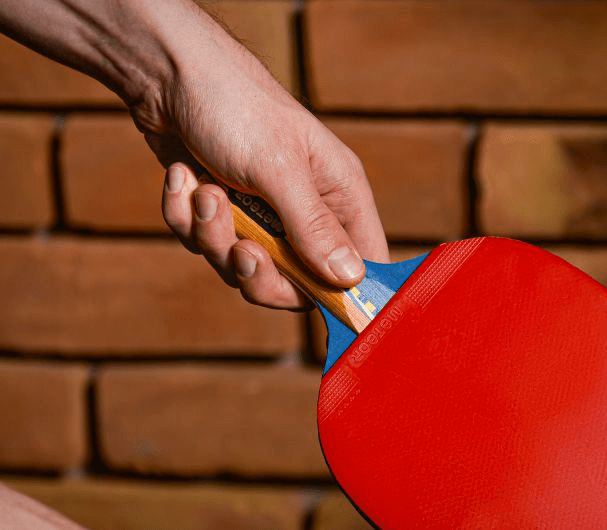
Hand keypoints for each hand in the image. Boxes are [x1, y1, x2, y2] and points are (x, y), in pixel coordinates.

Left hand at [134, 17, 386, 308]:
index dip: (343, 293)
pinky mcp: (221, 214)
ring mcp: (261, 216)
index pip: (362, 265)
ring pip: (242, 269)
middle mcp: (305, 212)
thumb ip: (314, 228)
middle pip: (295, 284)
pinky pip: (204, 245)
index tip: (313, 300)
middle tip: (241, 249)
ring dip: (213, 237)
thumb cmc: (235, 104)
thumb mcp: (280, 168)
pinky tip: (183, 177)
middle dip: (258, 272)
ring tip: (204, 192)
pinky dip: (185, 217)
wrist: (165, 71)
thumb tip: (350, 279)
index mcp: (339, 197)